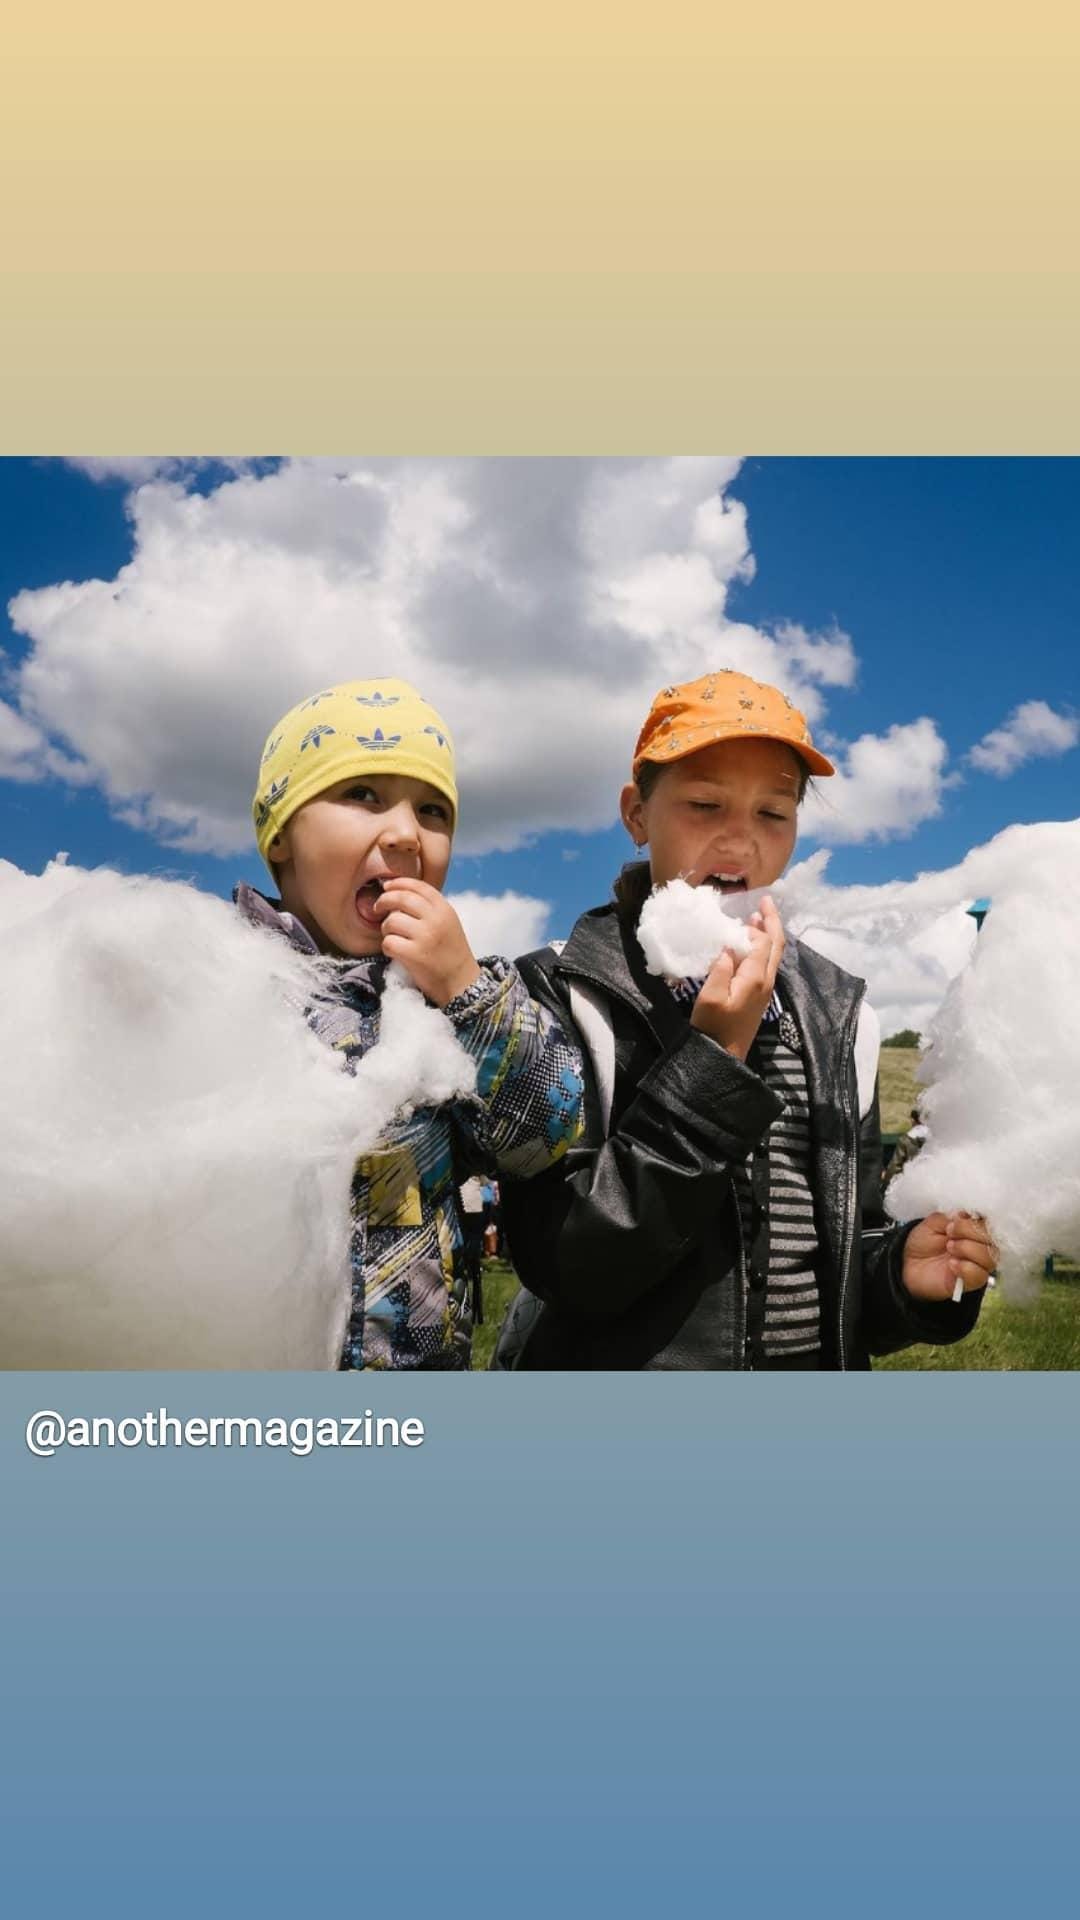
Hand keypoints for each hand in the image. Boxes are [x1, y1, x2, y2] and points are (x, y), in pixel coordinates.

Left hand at [374, 878, 480, 1006]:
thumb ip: (429, 908)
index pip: (418, 886)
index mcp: (445, 909)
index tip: (387, 886)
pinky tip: (395, 951)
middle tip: (378, 908)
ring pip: (391, 921)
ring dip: (386, 928)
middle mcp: (436, 920)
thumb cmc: (450, 952)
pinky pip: (388, 942)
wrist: (461, 982)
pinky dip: (387, 947)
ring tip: (394, 936)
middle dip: (384, 901)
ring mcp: (425, 937)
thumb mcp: (448, 923)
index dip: (399, 883)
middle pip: (401, 898)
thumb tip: (398, 892)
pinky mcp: (414, 955)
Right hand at [689, 895, 784, 1060]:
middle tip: (765, 902)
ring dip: (767, 934)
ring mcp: (764, 990)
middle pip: (776, 945)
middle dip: (772, 922)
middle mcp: (765, 981)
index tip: (754, 904)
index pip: (763, 942)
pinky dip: (761, 948)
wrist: (722, 1056)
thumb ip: (720, 969)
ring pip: (772, 955)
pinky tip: (748, 945)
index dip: (760, 923)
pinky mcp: (758, 996)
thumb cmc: (713, 1027)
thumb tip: (727, 947)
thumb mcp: (710, 996)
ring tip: (757, 918)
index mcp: (755, 978)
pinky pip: (765, 965)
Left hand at [901, 1211, 997, 1301]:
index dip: (976, 1220)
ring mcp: (977, 1265)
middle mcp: (980, 1246)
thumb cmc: (923, 1242)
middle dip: (971, 1231)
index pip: (990, 1223)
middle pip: (993, 1239)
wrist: (909, 1264)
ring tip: (949, 1247)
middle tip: (949, 1232)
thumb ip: (950, 1217)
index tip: (956, 1219)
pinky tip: (951, 1264)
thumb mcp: (933, 1222)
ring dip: (968, 1249)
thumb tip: (965, 1215)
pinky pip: (980, 1276)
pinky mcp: (971, 1282)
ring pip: (990, 1258)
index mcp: (974, 1229)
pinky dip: (966, 1268)